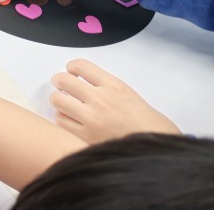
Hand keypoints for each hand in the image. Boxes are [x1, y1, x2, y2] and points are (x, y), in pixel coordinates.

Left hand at [50, 58, 180, 143]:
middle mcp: (100, 99)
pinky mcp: (86, 136)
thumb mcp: (129, 95)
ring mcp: (92, 118)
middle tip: (61, 86)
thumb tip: (84, 83)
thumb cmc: (148, 123)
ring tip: (65, 104)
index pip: (81, 65)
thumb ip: (106, 87)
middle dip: (59, 81)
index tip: (71, 71)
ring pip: (57, 100)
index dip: (72, 67)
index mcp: (113, 86)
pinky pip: (61, 122)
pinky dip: (63, 119)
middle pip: (63, 80)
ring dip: (59, 101)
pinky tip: (71, 120)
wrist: (156, 148)